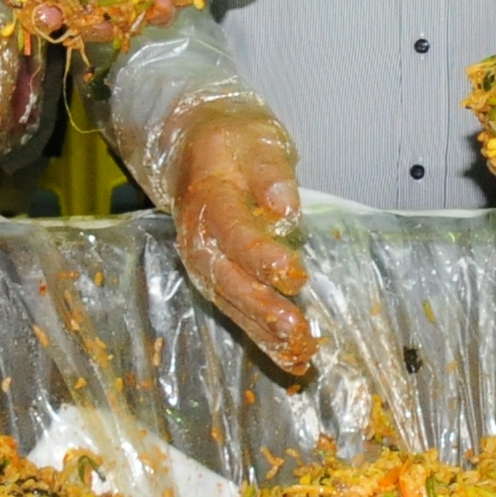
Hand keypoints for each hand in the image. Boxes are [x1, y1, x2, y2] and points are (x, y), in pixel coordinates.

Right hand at [163, 102, 312, 374]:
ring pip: (229, 302)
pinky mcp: (215, 277)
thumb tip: (285, 208)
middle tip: (298, 330)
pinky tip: (291, 358)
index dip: (262, 258)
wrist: (194, 146)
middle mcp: (197, 237)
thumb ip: (271, 172)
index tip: (296, 274)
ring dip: (264, 332)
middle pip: (226, 279)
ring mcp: (203, 262)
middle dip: (262, 309)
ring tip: (301, 353)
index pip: (233, 233)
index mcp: (207, 198)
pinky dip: (261, 337)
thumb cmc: (232, 141)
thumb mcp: (256, 138)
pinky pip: (235, 310)